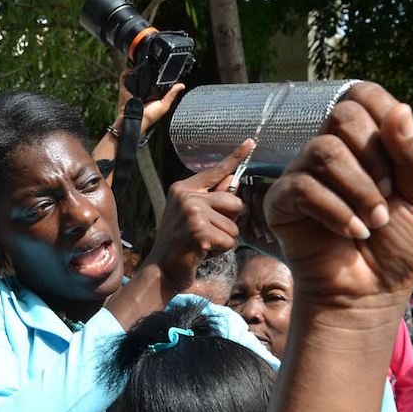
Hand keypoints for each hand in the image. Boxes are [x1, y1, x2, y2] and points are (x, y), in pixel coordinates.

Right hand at [115, 70, 184, 132]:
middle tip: (155, 64)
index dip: (161, 75)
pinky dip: (128, 71)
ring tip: (144, 65)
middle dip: (150, 70)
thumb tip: (182, 85)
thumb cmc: (149, 116)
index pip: (157, 82)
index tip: (166, 69)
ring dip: (139, 69)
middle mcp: (143, 90)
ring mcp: (134, 88)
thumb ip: (172, 94)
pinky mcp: (125, 88)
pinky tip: (134, 70)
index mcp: (153, 94)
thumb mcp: (164, 105)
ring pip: (136, 74)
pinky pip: (124, 76)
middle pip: (146, 76)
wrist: (135, 119)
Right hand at [142, 142, 249, 292]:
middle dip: (230, 222)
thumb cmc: (180, 245)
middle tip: (208, 233)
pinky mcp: (199, 231)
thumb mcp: (191, 217)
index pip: (215, 171)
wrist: (161, 270)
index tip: (251, 141)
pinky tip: (202, 253)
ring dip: (224, 240)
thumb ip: (211, 200)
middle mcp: (186, 196)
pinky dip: (220, 251)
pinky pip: (229, 240)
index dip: (235, 156)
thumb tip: (232, 182)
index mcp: (183, 189)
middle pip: (235, 202)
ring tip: (202, 245)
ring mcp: (191, 212)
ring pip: (234, 225)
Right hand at [263, 83, 412, 308]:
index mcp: (365, 143)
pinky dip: (336, 211)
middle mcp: (330, 152)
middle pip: (342, 116)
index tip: (398, 150)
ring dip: (358, 189)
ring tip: (373, 222)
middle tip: (386, 196)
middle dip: (374, 158)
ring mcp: (302, 174)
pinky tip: (351, 233)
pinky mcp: (281, 201)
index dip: (381, 109)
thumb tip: (400, 109)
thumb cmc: (397, 245)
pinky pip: (303, 187)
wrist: (370, 291)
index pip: (363, 95)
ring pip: (323, 150)